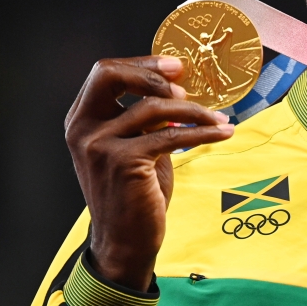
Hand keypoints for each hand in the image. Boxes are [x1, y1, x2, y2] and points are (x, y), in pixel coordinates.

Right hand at [64, 56, 233, 290]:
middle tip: (188, 84)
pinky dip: (203, 132)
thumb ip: (144, 118)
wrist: (124, 242)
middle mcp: (83, 129)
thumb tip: (177, 87)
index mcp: (82, 120)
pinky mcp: (123, 162)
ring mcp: (100, 145)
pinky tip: (224, 133)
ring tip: (219, 119)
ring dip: (194, 111)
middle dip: (153, 72)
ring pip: (153, 107)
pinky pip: (171, 135)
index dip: (142, 63)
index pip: (104, 73)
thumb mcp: (134, 147)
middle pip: (111, 75)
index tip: (176, 66)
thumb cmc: (133, 194)